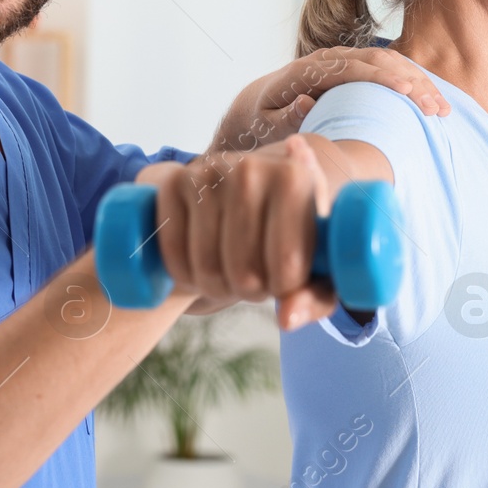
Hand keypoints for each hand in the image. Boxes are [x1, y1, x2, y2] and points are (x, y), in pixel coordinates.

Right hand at [134, 135, 339, 329]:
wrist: (246, 194)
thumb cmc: (287, 235)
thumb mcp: (313, 266)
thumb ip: (312, 298)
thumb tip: (286, 319)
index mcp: (296, 179)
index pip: (288, 265)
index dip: (283, 290)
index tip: (283, 279)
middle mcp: (251, 168)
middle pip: (245, 271)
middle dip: (250, 290)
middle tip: (255, 279)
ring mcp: (208, 172)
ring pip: (207, 267)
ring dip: (217, 287)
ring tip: (231, 273)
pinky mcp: (175, 183)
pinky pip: (174, 251)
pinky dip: (184, 274)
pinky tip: (200, 267)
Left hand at [209, 46, 449, 154]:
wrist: (255, 107)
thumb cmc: (258, 122)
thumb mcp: (262, 125)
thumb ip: (284, 116)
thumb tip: (308, 101)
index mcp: (304, 71)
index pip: (349, 68)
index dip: (380, 78)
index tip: (408, 91)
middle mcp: (326, 60)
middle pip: (376, 61)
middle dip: (410, 82)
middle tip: (436, 108)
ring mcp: (342, 62)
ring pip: (387, 63)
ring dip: (418, 83)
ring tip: (442, 109)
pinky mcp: (352, 70)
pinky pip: (387, 69)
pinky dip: (412, 82)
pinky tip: (433, 101)